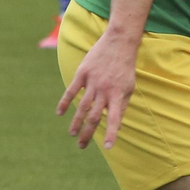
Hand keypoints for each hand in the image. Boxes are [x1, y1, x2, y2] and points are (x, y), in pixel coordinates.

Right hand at [57, 27, 137, 148]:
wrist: (119, 43)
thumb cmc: (125, 68)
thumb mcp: (129, 87)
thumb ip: (122, 105)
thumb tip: (116, 124)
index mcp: (119, 95)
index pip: (115, 118)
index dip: (111, 133)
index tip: (108, 147)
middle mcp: (105, 90)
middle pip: (94, 116)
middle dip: (88, 133)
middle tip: (81, 146)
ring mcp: (92, 82)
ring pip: (82, 107)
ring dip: (76, 122)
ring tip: (73, 134)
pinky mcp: (82, 74)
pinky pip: (71, 90)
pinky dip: (64, 102)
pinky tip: (59, 113)